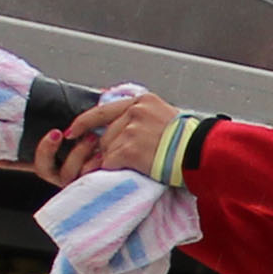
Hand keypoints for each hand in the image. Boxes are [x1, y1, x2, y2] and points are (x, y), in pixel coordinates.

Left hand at [39, 90, 183, 186]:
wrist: (199, 152)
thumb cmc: (190, 140)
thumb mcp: (166, 116)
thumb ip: (143, 117)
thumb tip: (124, 126)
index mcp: (142, 102)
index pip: (103, 110)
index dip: (84, 123)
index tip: (72, 132)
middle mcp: (134, 112)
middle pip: (106, 135)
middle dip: (108, 150)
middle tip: (119, 161)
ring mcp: (130, 130)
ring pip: (107, 150)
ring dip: (114, 161)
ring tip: (132, 166)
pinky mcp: (129, 149)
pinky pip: (110, 162)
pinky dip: (114, 169)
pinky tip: (127, 171)